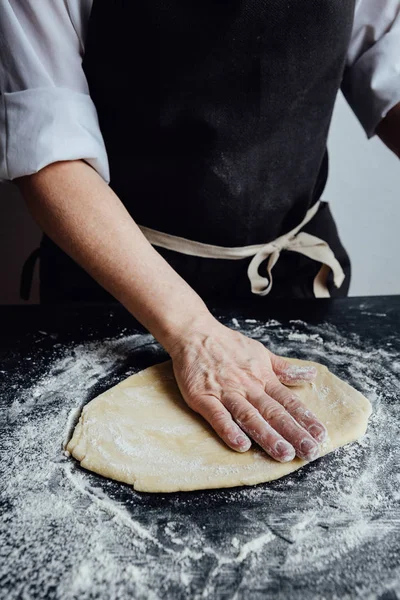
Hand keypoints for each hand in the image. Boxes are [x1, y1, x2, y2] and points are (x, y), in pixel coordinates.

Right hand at [169, 317, 326, 462]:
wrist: (194, 333)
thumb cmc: (228, 344)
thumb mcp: (260, 352)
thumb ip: (284, 369)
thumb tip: (310, 376)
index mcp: (263, 377)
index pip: (288, 401)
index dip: (305, 419)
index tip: (320, 436)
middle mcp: (248, 386)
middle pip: (274, 412)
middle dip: (293, 433)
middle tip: (309, 451)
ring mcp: (225, 392)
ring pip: (249, 416)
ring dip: (267, 435)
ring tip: (283, 453)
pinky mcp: (203, 397)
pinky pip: (218, 416)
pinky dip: (229, 430)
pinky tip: (241, 445)